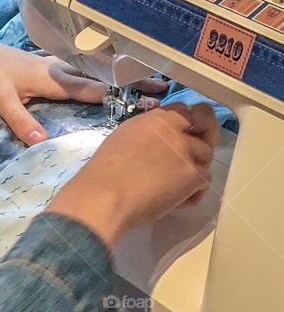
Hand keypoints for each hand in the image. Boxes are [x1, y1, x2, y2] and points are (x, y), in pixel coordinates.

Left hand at [0, 30, 165, 143]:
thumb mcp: (0, 100)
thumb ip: (21, 121)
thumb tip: (42, 144)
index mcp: (53, 77)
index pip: (95, 89)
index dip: (122, 96)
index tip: (152, 102)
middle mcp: (57, 67)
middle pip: (101, 75)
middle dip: (131, 81)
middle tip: (163, 85)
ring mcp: (50, 62)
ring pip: (90, 68)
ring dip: (115, 72)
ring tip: (142, 76)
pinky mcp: (41, 62)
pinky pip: (75, 65)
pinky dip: (93, 68)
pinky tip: (99, 71)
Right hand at [44, 102, 218, 248]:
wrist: (106, 195)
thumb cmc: (105, 171)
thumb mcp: (125, 136)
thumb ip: (149, 132)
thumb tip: (159, 140)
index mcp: (156, 118)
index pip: (185, 110)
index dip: (190, 122)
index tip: (188, 132)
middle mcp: (175, 129)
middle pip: (207, 128)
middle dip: (206, 139)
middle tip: (197, 154)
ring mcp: (187, 151)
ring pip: (206, 158)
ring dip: (195, 171)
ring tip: (176, 187)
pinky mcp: (194, 175)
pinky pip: (204, 183)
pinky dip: (193, 194)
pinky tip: (175, 201)